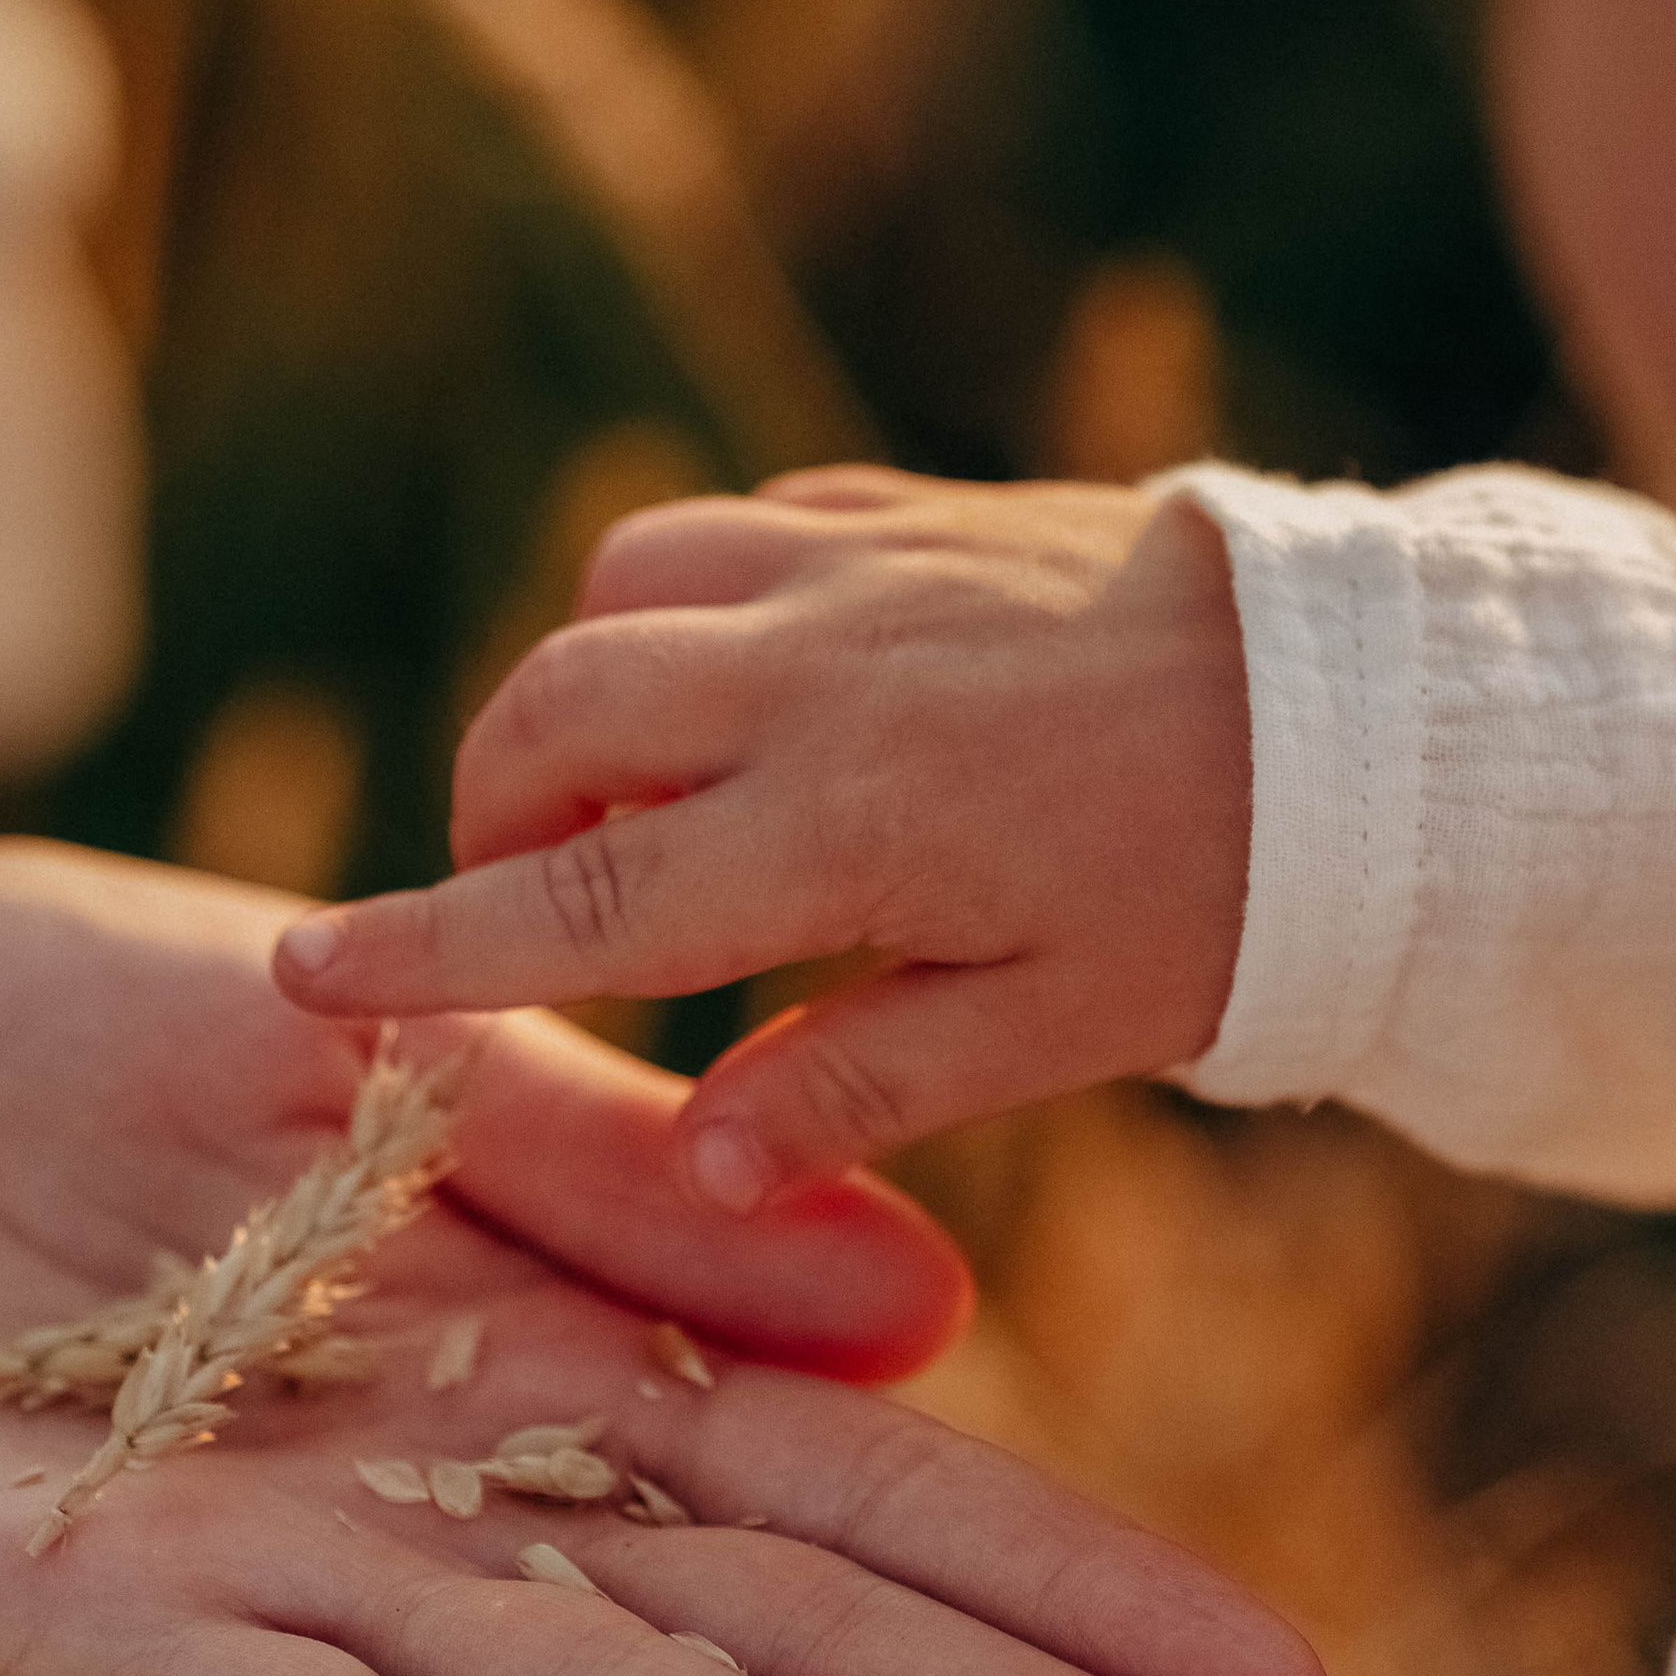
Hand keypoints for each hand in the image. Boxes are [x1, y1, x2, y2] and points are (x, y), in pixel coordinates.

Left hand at [0, 841, 1319, 1675]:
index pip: (834, 1506)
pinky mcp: (67, 1634)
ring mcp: (259, 1599)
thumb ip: (612, 1184)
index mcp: (517, 1375)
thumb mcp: (365, 1061)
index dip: (1046, 1595)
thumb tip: (925, 1312)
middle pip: (763, 1651)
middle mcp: (428, 1524)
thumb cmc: (19, 1046)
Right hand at [273, 467, 1252, 1208]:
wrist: (1376, 708)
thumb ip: (860, 1086)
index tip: (300, 974)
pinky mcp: (909, 509)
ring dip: (592, 692)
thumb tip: (696, 1166)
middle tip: (531, 902)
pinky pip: (733, 530)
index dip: (423, 947)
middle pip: (554, 717)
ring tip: (652, 798)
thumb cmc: (1227, 897)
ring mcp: (859, 571)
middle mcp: (819, 678)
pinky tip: (757, 687)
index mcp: (845, 831)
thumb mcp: (1056, 1030)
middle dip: (496, 810)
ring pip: (623, 593)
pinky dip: (695, 607)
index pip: (577, 906)